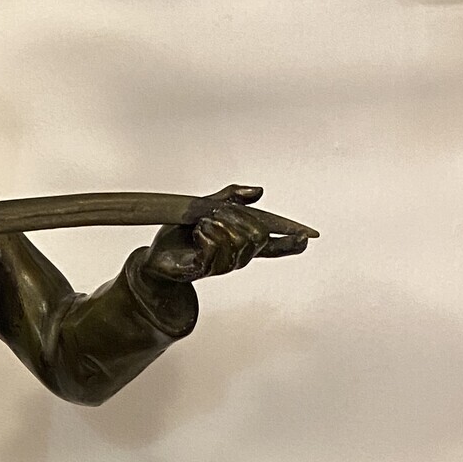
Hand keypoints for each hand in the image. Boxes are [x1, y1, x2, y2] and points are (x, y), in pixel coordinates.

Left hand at [140, 184, 310, 281]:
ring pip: (237, 240)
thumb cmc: (180, 235)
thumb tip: (259, 191)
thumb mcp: (205, 206)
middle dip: (237, 217)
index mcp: (240, 243)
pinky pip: (217, 247)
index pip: (272, 245)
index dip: (290, 243)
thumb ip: (231, 197)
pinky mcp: (205, 270)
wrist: (155, 255)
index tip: (307, 237)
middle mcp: (236, 257)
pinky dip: (205, 233)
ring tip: (201, 226)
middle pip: (257, 235)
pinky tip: (196, 235)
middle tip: (214, 214)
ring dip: (218, 224)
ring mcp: (222, 266)